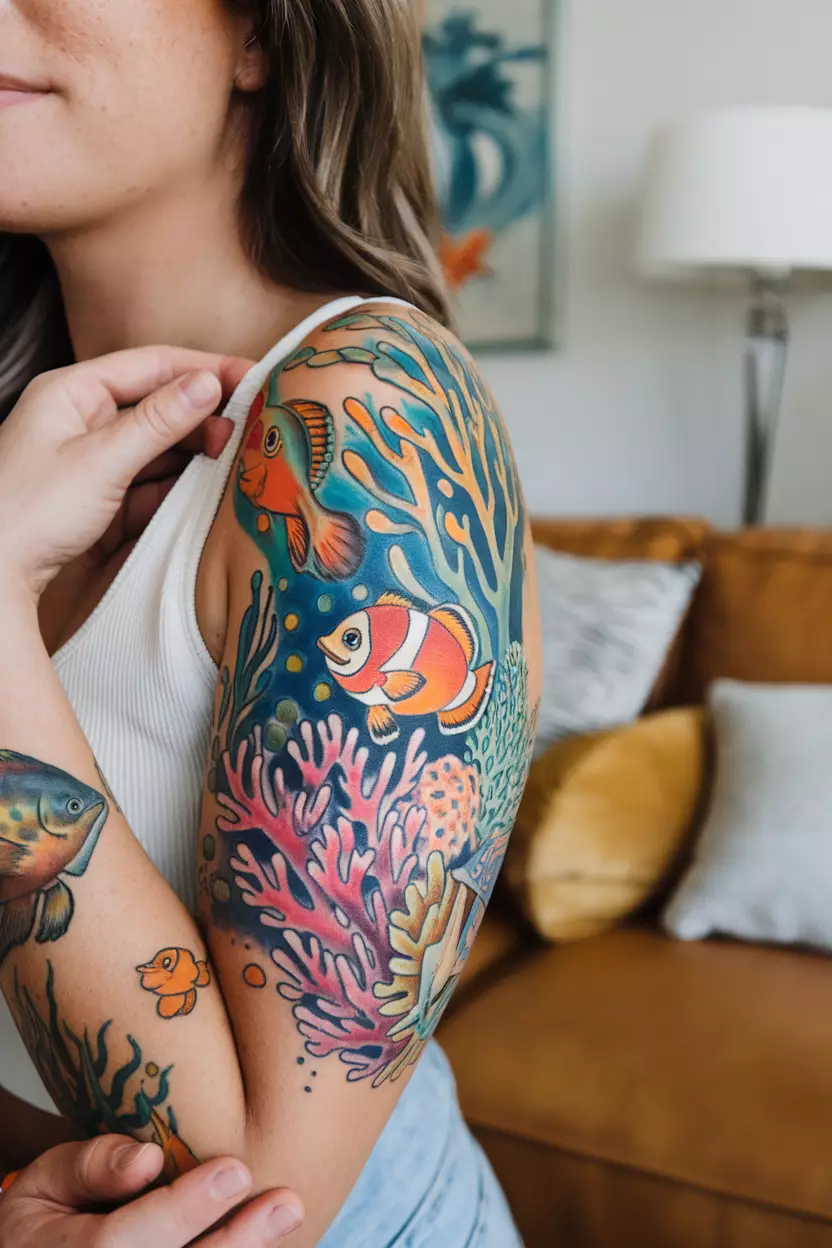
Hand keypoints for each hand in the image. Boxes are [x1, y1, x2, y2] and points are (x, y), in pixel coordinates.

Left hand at [0, 347, 251, 599]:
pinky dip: (175, 488)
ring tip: (233, 460)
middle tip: (247, 430)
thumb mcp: (101, 461)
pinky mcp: (98, 500)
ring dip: (193, 454)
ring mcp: (90, 461)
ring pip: (156, 448)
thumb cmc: (29, 512)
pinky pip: (147, 484)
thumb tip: (208, 383)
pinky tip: (204, 493)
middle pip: (157, 405)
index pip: (152, 364)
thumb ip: (159, 422)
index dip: (205, 368)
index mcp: (72, 392)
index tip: (252, 377)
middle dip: (202, 416)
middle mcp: (82, 420)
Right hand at [0, 1136, 303, 1245]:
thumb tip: (148, 1159)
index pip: (120, 1242)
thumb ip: (92, 1165)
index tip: (235, 1169)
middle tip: (285, 1202)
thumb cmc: (49, 1211)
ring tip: (285, 1217)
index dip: (182, 1209)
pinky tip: (264, 1242)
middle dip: (231, 1243)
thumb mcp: (49, 1177)